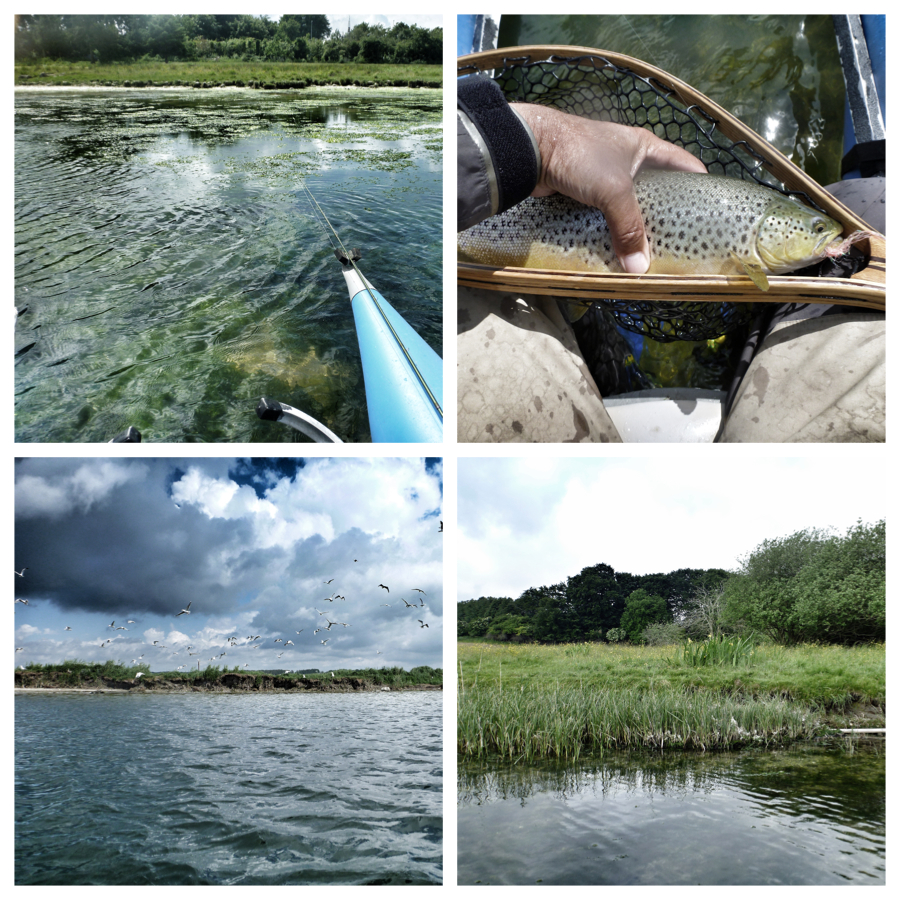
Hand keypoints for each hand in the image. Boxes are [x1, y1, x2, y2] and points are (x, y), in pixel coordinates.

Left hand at [511, 104, 707, 273]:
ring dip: (634, 229)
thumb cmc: (579, 155)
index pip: (684, 167)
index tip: (710, 214)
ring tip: (648, 255)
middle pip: (656, 193)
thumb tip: (640, 267)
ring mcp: (605, 177)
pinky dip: (610, 232)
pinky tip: (616, 251)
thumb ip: (629, 228)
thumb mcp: (614, 191)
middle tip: (676, 246)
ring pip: (628, 208)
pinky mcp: (584, 193)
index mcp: (645, 149)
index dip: (699, 188)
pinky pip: (604, 216)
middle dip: (663, 218)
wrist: (530, 149)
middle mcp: (628, 161)